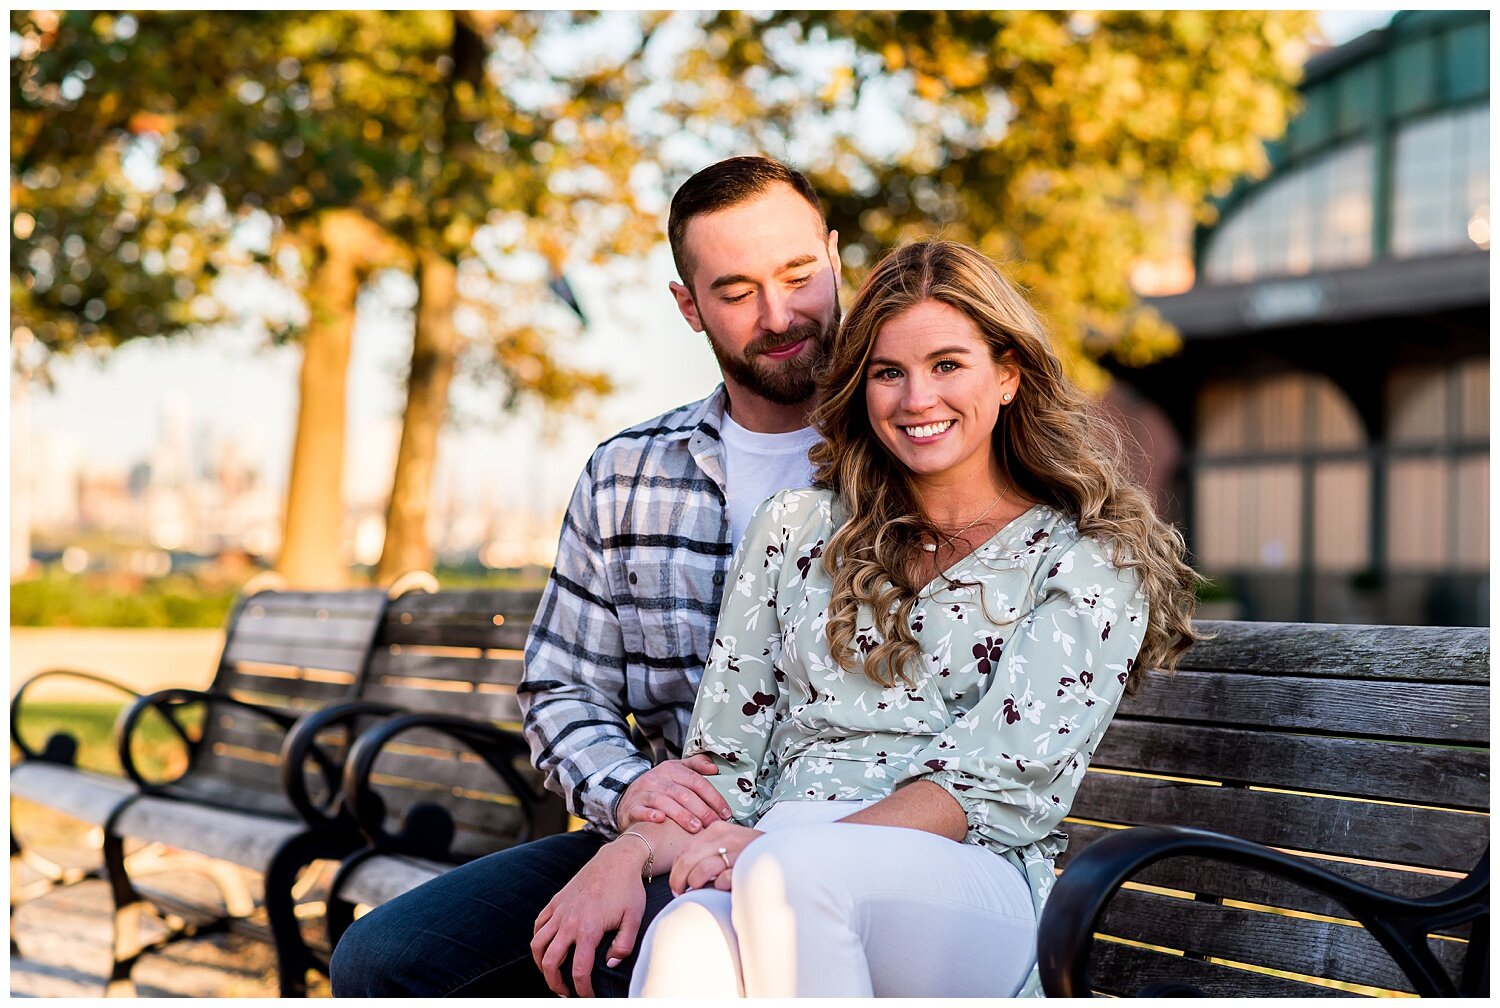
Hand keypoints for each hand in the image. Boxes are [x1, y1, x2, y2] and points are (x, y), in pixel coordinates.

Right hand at [531, 842, 646, 997]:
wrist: (616, 860)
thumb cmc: (628, 889)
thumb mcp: (634, 918)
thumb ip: (623, 945)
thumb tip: (609, 964)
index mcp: (588, 929)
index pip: (578, 971)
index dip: (582, 989)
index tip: (587, 996)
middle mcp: (569, 922)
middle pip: (550, 962)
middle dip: (554, 983)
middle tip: (565, 992)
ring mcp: (559, 911)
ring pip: (537, 945)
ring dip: (541, 964)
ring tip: (551, 974)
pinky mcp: (555, 901)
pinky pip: (538, 925)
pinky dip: (538, 940)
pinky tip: (547, 947)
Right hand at [617, 754, 730, 833]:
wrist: (626, 799)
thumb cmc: (658, 787)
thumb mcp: (675, 771)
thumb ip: (695, 766)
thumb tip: (715, 767)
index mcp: (670, 769)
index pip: (696, 781)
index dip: (713, 796)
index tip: (726, 812)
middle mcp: (656, 778)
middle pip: (683, 793)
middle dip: (702, 809)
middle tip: (714, 824)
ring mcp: (642, 792)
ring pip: (664, 801)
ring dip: (682, 815)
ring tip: (696, 828)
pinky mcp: (631, 807)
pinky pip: (641, 810)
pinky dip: (651, 814)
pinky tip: (661, 820)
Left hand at [668, 820, 762, 896]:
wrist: (786, 856)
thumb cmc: (751, 855)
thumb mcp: (728, 845)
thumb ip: (708, 852)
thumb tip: (681, 874)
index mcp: (717, 829)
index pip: (684, 850)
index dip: (676, 870)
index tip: (677, 885)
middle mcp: (726, 836)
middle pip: (687, 860)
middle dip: (679, 880)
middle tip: (679, 893)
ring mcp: (737, 850)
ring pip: (701, 870)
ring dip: (696, 884)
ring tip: (699, 891)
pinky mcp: (746, 865)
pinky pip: (722, 881)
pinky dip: (718, 887)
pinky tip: (722, 888)